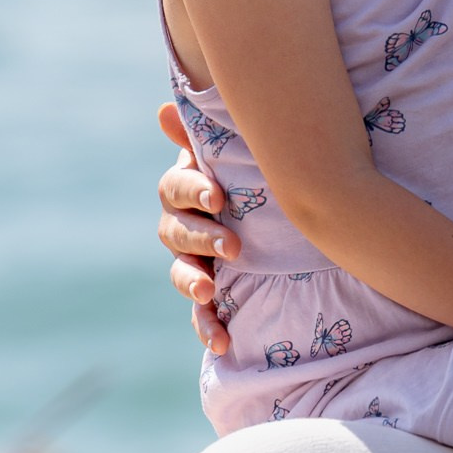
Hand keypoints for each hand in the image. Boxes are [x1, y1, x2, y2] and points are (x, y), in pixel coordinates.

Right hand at [154, 104, 237, 351]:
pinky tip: (222, 342)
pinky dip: (207, 328)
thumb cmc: (259, 176)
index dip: (192, 192)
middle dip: (201, 239)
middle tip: (234, 247)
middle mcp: (185, 227)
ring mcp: (195, 262)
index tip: (219, 197)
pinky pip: (200, 315)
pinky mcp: (212, 296)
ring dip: (193, 282)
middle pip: (175, 233)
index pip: (174, 190)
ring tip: (211, 292)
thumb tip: (163, 110)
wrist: (289, 223)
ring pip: (182, 273)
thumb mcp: (240, 155)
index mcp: (188, 190)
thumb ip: (205, 136)